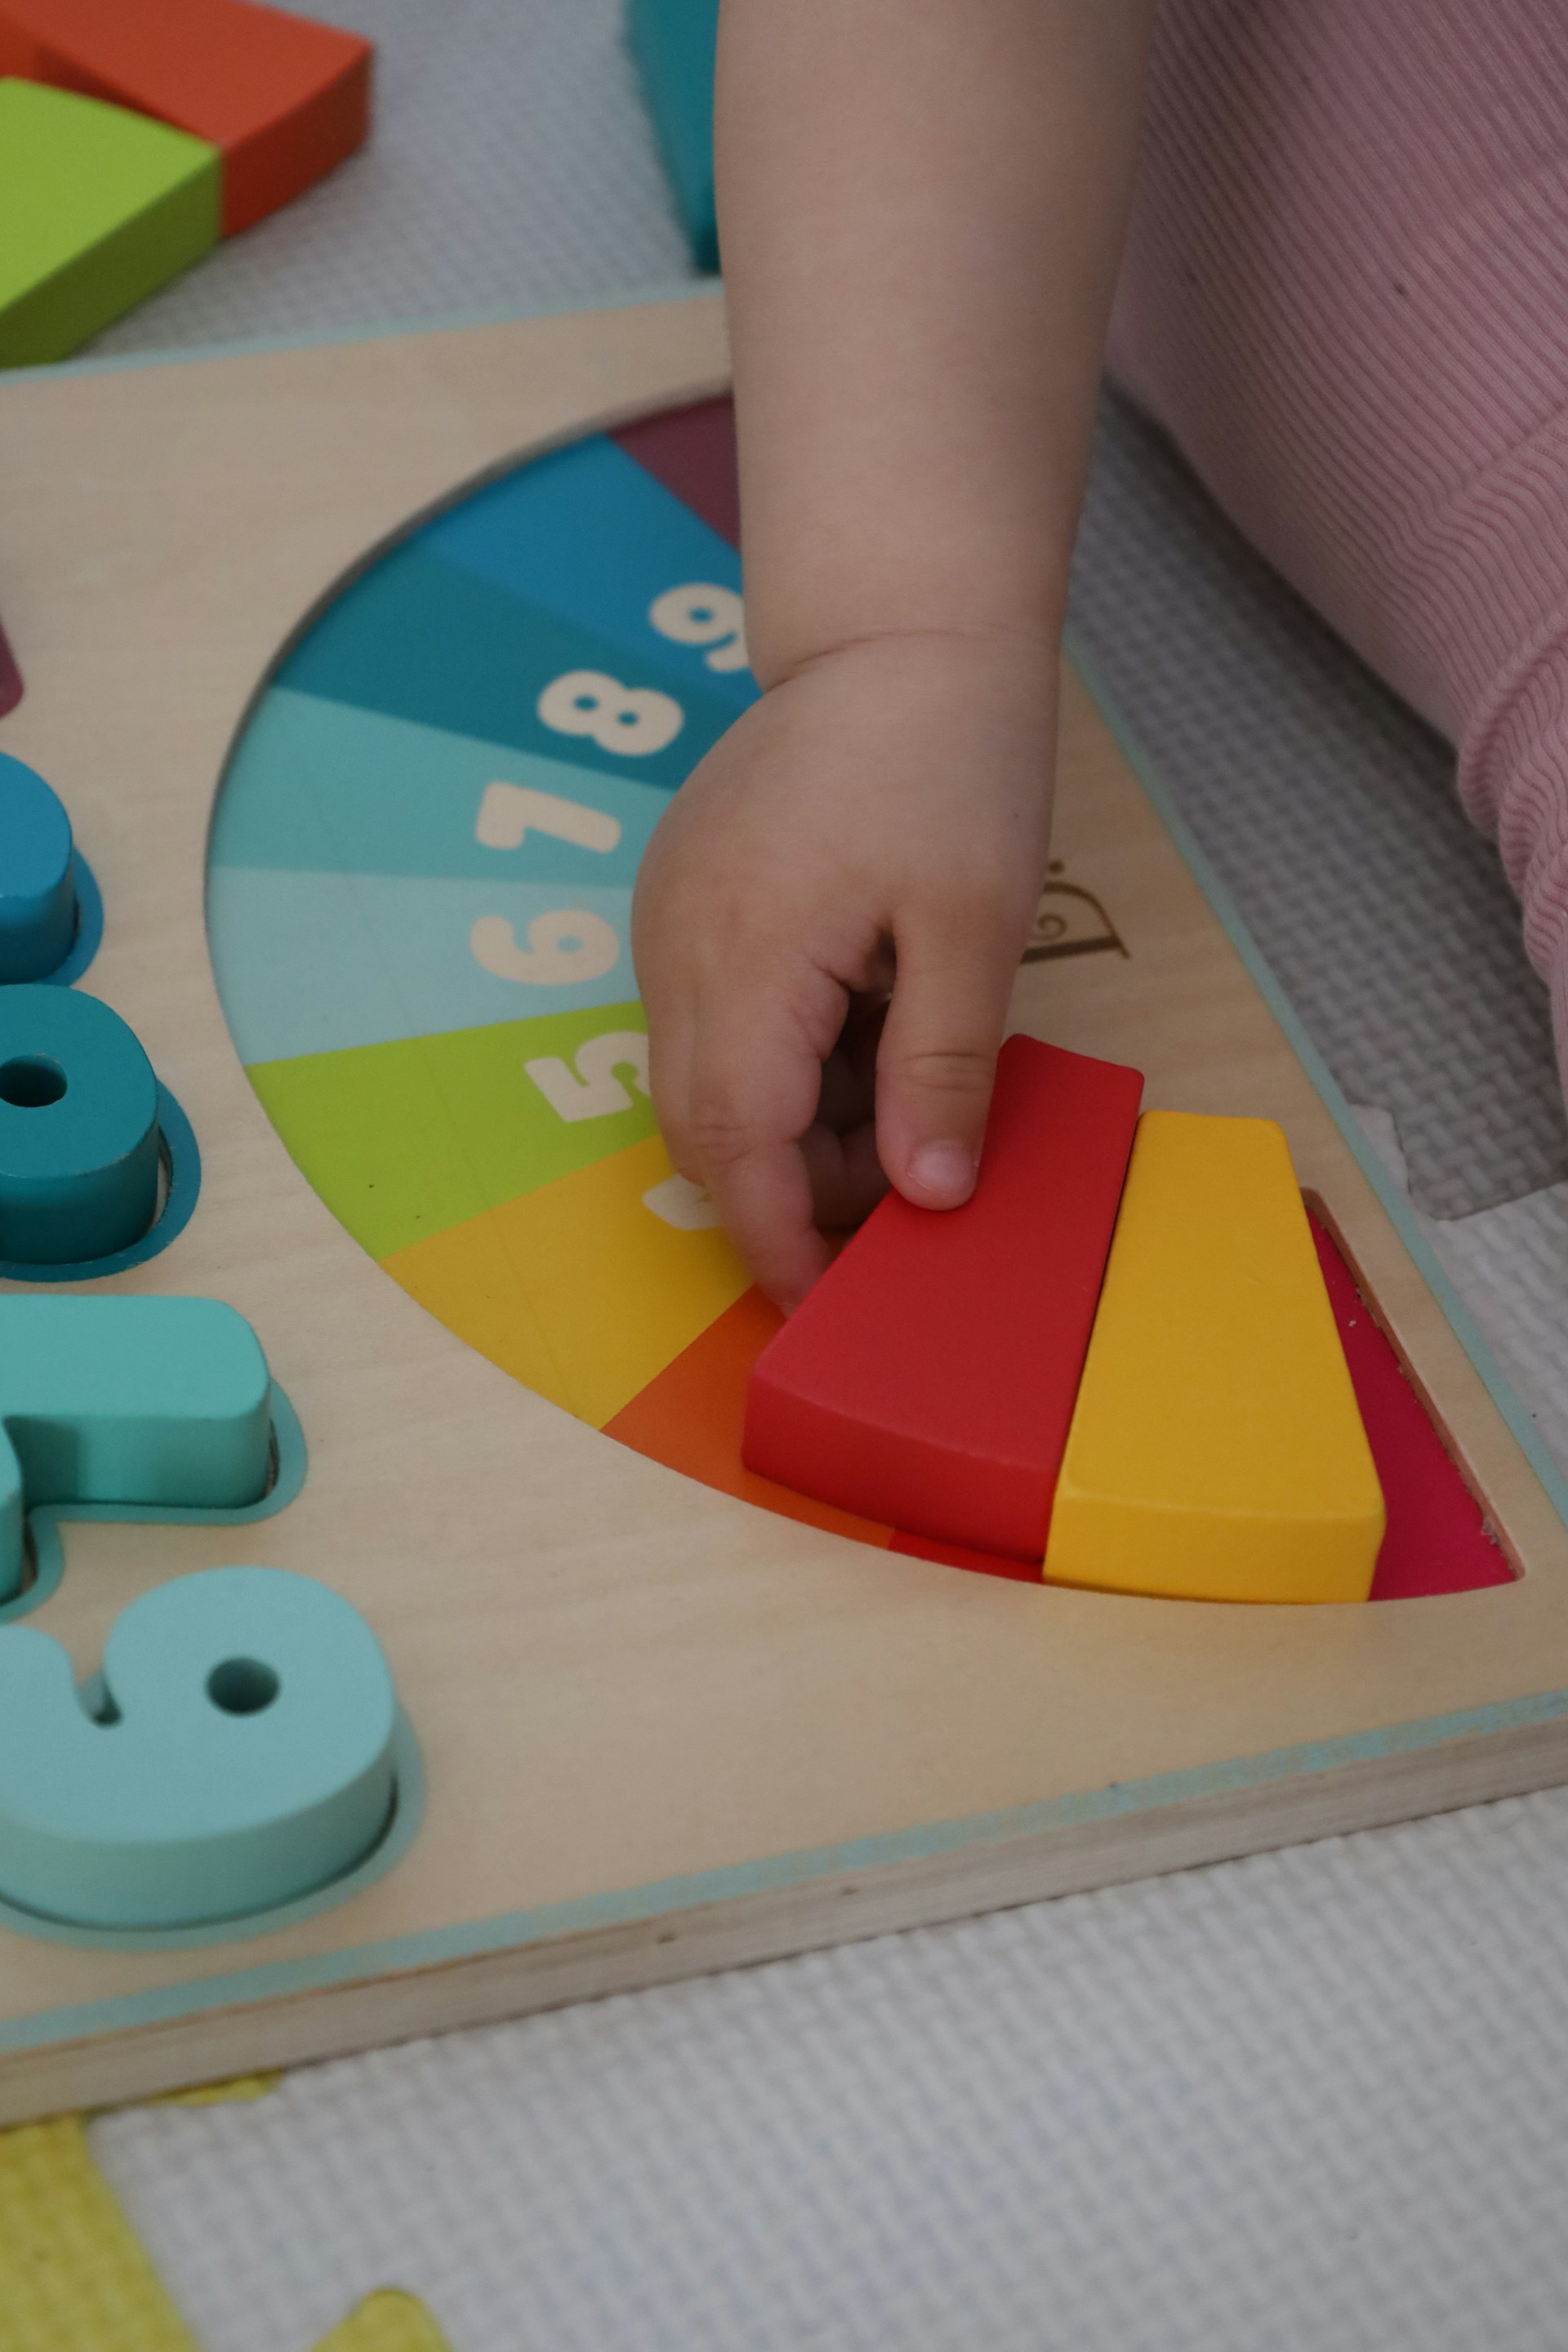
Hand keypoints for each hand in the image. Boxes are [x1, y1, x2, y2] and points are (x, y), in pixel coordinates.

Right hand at [632, 629, 1055, 1309]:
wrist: (893, 633)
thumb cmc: (948, 760)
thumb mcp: (974, 925)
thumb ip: (942, 1071)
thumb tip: (924, 1200)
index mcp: (747, 959)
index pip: (736, 1147)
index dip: (778, 1243)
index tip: (826, 1308)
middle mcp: (677, 951)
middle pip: (705, 1129)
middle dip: (795, 1190)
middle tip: (906, 1190)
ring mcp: (667, 923)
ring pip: (706, 1082)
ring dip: (796, 1121)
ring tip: (905, 1080)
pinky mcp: (681, 903)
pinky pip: (712, 1024)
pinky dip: (781, 1061)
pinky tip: (862, 1023)